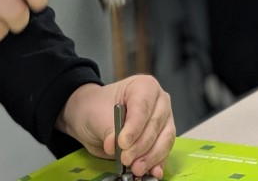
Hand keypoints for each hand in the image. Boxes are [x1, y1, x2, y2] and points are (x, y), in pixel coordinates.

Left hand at [56, 77, 174, 178]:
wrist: (93, 118)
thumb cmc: (97, 109)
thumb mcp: (97, 115)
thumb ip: (109, 130)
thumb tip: (115, 146)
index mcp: (145, 86)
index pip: (144, 107)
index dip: (135, 127)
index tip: (122, 142)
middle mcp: (159, 102)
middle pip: (156, 125)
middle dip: (141, 145)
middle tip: (126, 159)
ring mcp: (164, 120)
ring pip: (165, 140)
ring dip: (151, 157)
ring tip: (136, 169)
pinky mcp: (163, 139)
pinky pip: (164, 152)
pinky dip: (157, 163)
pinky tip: (152, 171)